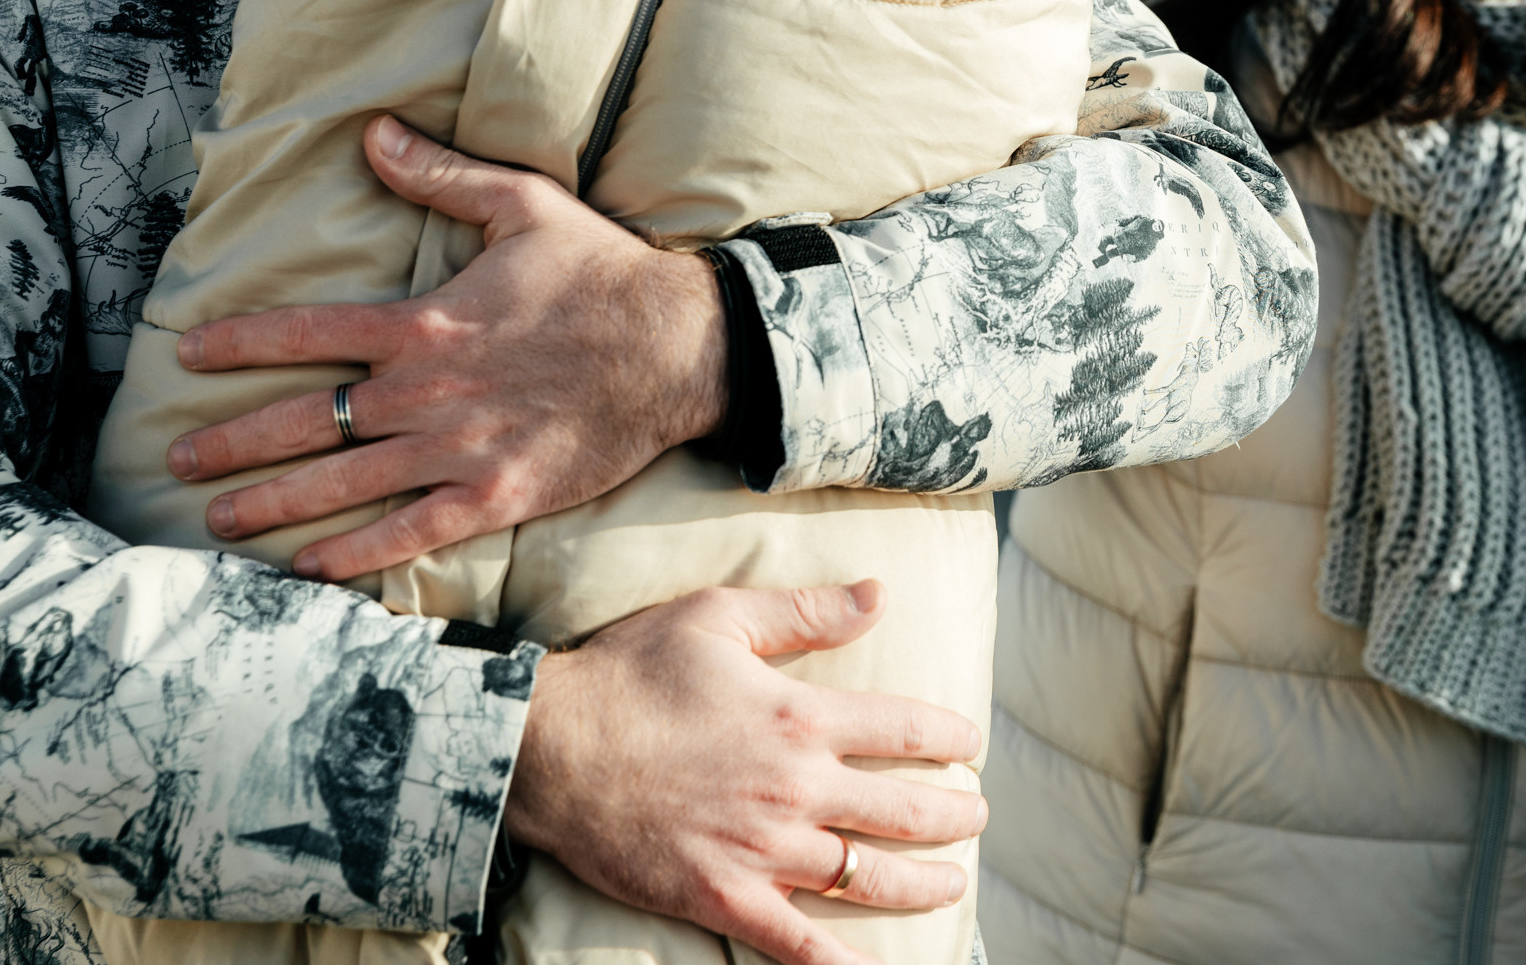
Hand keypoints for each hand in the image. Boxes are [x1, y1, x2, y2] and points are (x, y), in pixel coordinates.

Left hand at [164, 115, 724, 580]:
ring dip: (273, 503)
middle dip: (233, 444)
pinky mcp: (498, 493)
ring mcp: (461, 448)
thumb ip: (439, 174)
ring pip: (345, 483)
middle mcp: (429, 390)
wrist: (680, 346)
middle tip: (179, 463)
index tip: (189, 355)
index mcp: (426, 320)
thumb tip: (371, 131)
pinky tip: (312, 565)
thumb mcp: (523, 203)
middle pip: (307, 420)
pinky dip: (358, 552)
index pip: (308, 332)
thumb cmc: (602, 273)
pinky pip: (412, 531)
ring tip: (220, 521)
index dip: (240, 343)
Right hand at [512, 580, 984, 964]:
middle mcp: (794, 788)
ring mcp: (761, 850)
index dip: (952, 736)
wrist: (547, 747)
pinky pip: (798, 944)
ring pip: (869, 877)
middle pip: (906, 810)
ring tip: (954, 882)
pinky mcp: (721, 897)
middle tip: (977, 815)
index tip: (971, 743)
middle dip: (956, 815)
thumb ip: (804, 610)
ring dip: (925, 883)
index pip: (908, 728)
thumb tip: (879, 595)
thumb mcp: (718, 616)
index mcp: (800, 716)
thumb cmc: (630, 672)